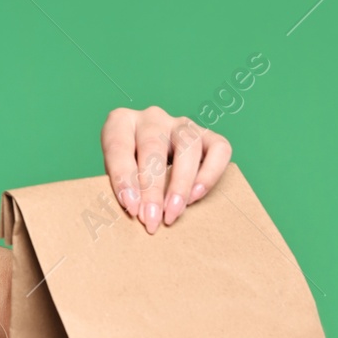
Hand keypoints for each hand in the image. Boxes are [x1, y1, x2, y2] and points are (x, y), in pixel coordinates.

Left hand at [100, 106, 231, 233]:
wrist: (152, 161)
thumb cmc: (130, 170)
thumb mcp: (118, 175)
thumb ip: (123, 188)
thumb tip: (135, 212)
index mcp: (121, 121)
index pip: (119, 146)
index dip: (123, 178)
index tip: (131, 207)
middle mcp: (152, 117)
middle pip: (154, 147)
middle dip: (152, 189)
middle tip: (151, 220)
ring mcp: (181, 123)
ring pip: (188, 146)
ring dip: (180, 184)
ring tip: (172, 213)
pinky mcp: (208, 134)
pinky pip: (219, 149)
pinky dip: (210, 174)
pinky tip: (196, 196)